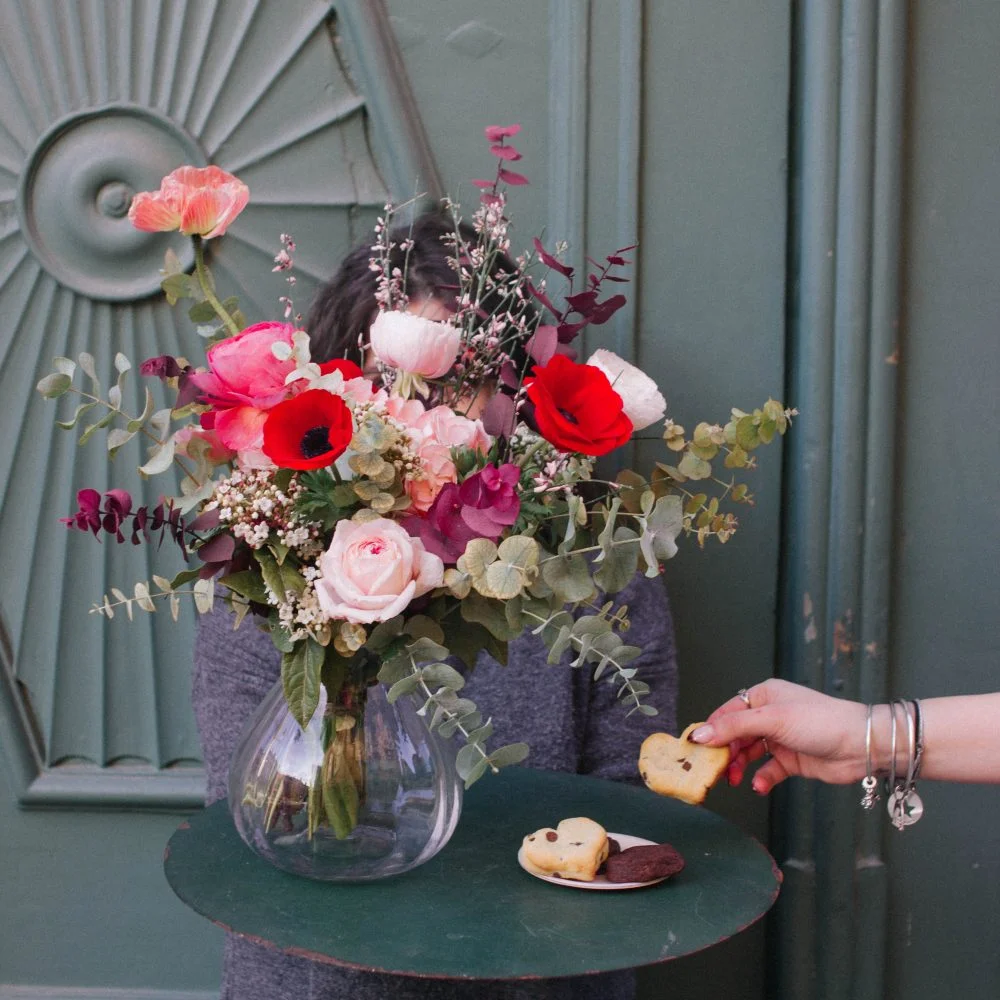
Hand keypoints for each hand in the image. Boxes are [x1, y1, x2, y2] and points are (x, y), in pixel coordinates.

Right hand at [690, 679, 867, 793]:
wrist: (862, 746)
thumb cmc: (819, 721)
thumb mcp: (772, 720)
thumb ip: (733, 728)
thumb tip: (699, 735)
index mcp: (763, 697)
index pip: (727, 713)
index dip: (710, 730)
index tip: (694, 750)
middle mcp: (769, 716)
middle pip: (735, 735)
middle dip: (724, 753)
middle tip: (713, 771)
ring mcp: (781, 739)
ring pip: (748, 754)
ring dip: (739, 767)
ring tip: (734, 780)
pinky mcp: (791, 760)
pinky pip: (767, 770)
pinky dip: (760, 779)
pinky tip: (759, 786)